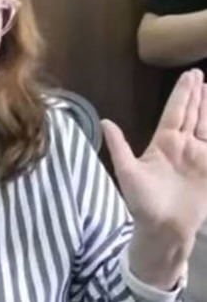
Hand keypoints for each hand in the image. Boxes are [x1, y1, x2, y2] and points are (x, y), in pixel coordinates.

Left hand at [102, 69, 206, 286]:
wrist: (162, 228)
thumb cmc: (141, 202)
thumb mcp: (127, 172)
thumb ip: (119, 146)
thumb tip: (104, 121)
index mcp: (163, 143)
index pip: (175, 112)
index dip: (182, 93)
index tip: (189, 75)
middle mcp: (182, 146)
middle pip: (191, 113)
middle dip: (196, 94)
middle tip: (199, 72)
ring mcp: (198, 157)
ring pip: (206, 125)